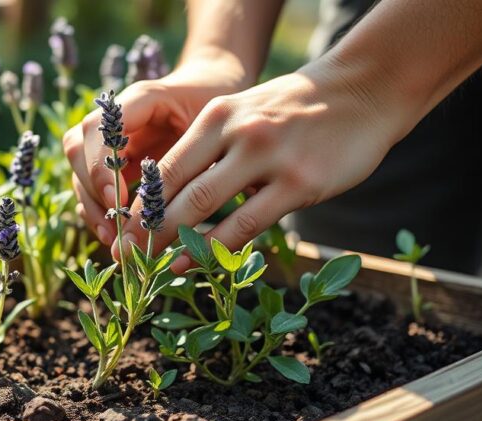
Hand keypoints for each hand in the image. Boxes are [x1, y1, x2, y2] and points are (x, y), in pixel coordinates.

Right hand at [63, 59, 248, 246]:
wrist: (213, 86)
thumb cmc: (218, 106)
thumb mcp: (215, 123)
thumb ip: (196, 152)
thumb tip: (186, 200)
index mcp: (140, 99)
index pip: (100, 127)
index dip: (101, 164)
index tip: (118, 200)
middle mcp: (115, 117)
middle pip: (78, 148)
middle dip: (92, 189)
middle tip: (117, 224)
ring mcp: (107, 138)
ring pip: (78, 169)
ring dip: (91, 206)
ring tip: (113, 238)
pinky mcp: (109, 160)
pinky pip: (89, 187)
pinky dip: (97, 212)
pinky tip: (113, 235)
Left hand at [121, 63, 410, 270]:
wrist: (365, 89)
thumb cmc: (295, 110)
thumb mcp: (243, 113)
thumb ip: (210, 150)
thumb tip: (167, 198)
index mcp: (215, 116)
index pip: (163, 168)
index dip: (136, 205)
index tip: (116, 233)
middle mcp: (235, 134)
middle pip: (174, 190)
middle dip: (143, 230)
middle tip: (123, 259)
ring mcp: (268, 158)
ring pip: (204, 208)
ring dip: (172, 243)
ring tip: (150, 269)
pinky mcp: (300, 183)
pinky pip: (247, 225)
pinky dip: (216, 250)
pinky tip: (197, 265)